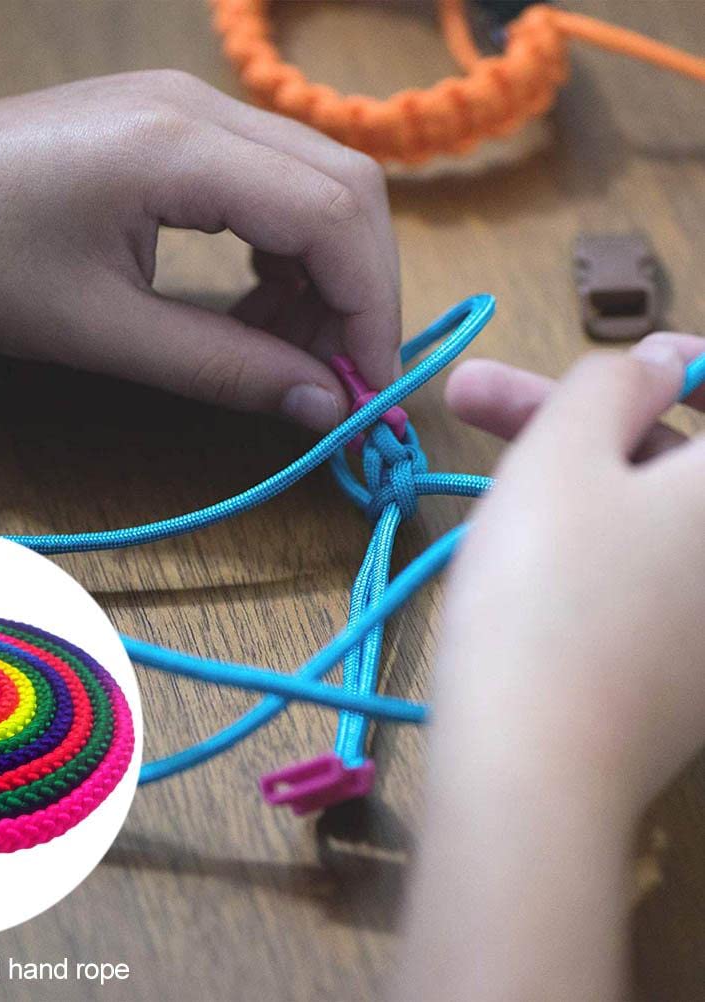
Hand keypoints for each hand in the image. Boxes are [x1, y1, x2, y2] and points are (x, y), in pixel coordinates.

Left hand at [0, 70, 400, 430]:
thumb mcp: (99, 331)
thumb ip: (221, 367)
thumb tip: (321, 406)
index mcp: (180, 146)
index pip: (335, 214)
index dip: (370, 309)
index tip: (365, 391)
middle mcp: (202, 106)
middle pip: (346, 187)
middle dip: (358, 292)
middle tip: (334, 376)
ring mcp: (190, 106)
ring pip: (316, 182)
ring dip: (322, 274)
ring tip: (284, 350)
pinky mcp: (175, 126)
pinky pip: (270, 182)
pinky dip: (284, 251)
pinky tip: (256, 304)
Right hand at [391, 336, 704, 1001]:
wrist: (532, 769)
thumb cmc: (544, 586)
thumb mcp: (561, 453)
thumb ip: (612, 382)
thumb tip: (659, 366)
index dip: (673, 366)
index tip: (604, 366)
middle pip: (676, 458)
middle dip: (578, 417)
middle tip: (472, 397)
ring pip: (647, 515)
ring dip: (568, 478)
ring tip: (473, 475)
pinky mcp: (686, 673)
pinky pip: (643, 573)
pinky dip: (589, 542)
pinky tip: (516, 548)